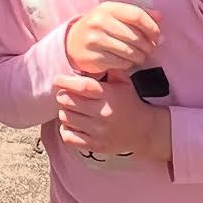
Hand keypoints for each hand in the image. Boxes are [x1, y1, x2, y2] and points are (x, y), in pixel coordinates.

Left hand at [54, 70, 172, 161]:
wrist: (145, 131)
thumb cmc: (129, 103)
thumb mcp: (124, 83)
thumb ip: (109, 69)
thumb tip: (94, 56)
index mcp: (109, 96)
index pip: (82, 87)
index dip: (65, 82)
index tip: (57, 79)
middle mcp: (103, 113)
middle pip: (68, 102)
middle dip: (63, 96)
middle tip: (66, 96)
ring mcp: (98, 131)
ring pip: (65, 118)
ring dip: (64, 112)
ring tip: (71, 110)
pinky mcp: (95, 145)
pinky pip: (68, 136)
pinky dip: (65, 130)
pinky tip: (72, 125)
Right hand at [65, 2, 161, 75]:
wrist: (73, 42)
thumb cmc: (101, 27)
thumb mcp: (115, 15)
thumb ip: (137, 14)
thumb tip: (160, 17)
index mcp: (107, 8)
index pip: (137, 15)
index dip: (152, 28)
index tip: (157, 37)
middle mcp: (99, 22)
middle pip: (135, 36)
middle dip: (148, 46)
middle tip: (150, 50)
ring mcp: (94, 40)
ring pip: (130, 51)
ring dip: (139, 57)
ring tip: (140, 57)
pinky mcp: (93, 57)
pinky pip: (121, 63)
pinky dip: (128, 64)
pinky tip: (126, 61)